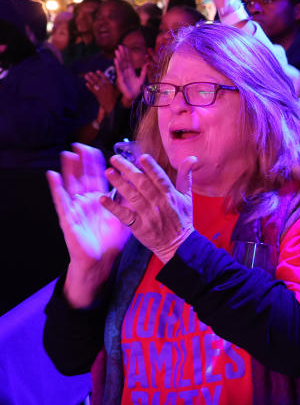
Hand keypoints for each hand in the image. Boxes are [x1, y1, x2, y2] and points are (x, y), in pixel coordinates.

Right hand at [46, 144, 130, 306]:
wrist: (101, 260)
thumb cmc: (111, 240)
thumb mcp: (125, 216)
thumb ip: (129, 200)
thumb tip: (141, 184)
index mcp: (100, 199)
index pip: (99, 176)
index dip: (98, 162)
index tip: (99, 147)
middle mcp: (87, 201)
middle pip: (84, 176)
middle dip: (82, 161)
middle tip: (80, 144)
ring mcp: (76, 207)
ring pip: (71, 184)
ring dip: (69, 169)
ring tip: (67, 154)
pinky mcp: (68, 217)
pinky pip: (61, 200)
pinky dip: (56, 188)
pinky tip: (52, 175)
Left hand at [84, 70, 118, 114]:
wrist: (111, 106)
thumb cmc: (114, 98)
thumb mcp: (117, 92)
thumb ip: (116, 86)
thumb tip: (118, 80)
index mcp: (110, 87)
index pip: (105, 79)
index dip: (101, 75)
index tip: (97, 71)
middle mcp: (105, 88)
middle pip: (98, 81)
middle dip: (93, 76)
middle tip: (89, 73)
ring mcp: (101, 92)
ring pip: (94, 85)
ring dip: (90, 80)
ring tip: (86, 76)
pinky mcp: (98, 95)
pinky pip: (93, 90)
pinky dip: (89, 87)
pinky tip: (86, 84)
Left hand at [101, 154, 195, 263]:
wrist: (179, 245)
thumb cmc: (182, 219)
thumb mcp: (187, 197)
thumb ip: (186, 176)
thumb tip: (191, 158)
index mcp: (170, 195)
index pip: (160, 178)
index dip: (151, 167)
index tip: (141, 157)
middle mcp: (159, 203)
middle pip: (142, 184)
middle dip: (128, 169)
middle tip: (115, 158)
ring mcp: (149, 215)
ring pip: (132, 196)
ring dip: (119, 184)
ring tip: (109, 172)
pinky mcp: (139, 226)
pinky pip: (124, 215)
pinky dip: (113, 207)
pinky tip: (103, 199)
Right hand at [113, 51, 147, 106]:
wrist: (133, 97)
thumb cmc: (136, 89)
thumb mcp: (142, 78)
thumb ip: (144, 71)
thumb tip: (148, 63)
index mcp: (131, 71)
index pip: (129, 61)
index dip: (127, 54)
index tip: (126, 47)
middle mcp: (125, 72)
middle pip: (124, 61)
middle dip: (122, 53)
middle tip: (120, 45)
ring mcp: (122, 75)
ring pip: (120, 64)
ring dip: (119, 57)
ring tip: (117, 50)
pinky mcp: (120, 79)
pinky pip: (118, 71)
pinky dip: (117, 65)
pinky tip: (115, 60)